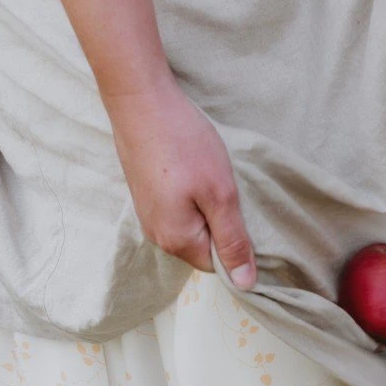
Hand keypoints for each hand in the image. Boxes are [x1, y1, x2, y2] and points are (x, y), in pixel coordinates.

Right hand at [104, 75, 255, 287]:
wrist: (140, 101)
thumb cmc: (184, 145)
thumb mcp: (220, 194)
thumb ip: (233, 240)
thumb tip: (245, 284)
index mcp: (176, 241)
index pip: (218, 264)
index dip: (237, 244)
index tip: (243, 211)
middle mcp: (157, 235)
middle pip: (203, 246)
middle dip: (221, 225)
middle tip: (227, 188)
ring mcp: (148, 215)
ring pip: (191, 226)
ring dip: (207, 207)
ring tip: (210, 176)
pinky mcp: (145, 194)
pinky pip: (177, 209)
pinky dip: (191, 195)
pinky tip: (194, 170)